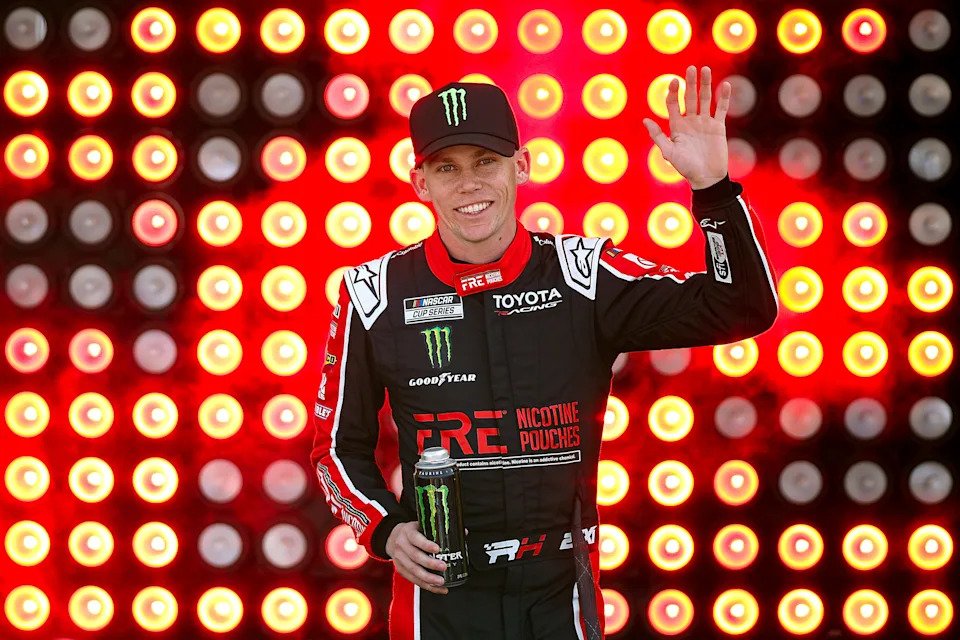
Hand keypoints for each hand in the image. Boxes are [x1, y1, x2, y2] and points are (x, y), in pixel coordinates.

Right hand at [385, 521, 448, 594]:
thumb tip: (463, 532)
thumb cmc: (411, 532)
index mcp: (408, 532)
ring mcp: (399, 559)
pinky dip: (426, 585)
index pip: (416, 539)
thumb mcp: (421, 525)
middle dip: (430, 564)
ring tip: (441, 582)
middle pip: (415, 557)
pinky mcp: (400, 570)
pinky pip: (413, 579)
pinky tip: (437, 588)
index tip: (437, 548)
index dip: (426, 544)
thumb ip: (439, 529)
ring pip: (413, 571)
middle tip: (443, 566)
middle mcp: (402, 545)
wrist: (392, 538)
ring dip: (428, 578)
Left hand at [643, 65, 729, 189]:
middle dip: (690, 83)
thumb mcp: (669, 152)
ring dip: (705, 85)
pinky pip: (721, 109)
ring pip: (705, 99)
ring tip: (706, 69)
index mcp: (677, 126)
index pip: (673, 104)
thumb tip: (645, 120)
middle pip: (689, 98)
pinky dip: (724, 97)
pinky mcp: (718, 127)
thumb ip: (658, 136)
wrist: (706, 178)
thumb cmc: (685, 168)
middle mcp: (690, 122)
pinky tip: (726, 85)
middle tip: (690, 68)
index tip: (674, 82)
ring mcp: (704, 123)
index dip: (672, 93)